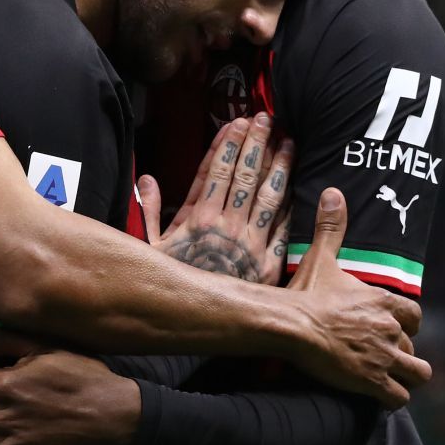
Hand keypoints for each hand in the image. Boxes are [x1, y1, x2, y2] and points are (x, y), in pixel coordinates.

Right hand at [144, 115, 292, 284]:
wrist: (198, 325)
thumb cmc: (172, 285)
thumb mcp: (149, 249)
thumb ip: (147, 212)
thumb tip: (146, 180)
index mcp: (198, 218)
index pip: (217, 171)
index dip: (229, 144)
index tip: (238, 123)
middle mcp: (227, 226)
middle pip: (246, 176)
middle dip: (257, 143)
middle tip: (268, 119)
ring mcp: (251, 243)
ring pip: (270, 195)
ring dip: (280, 165)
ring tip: (289, 141)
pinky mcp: (269, 262)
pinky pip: (284, 226)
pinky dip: (291, 203)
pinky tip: (297, 183)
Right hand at [283, 189, 430, 407]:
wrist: (292, 325)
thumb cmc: (306, 293)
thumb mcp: (321, 258)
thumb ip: (331, 228)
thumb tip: (334, 193)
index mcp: (383, 302)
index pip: (415, 316)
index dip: (407, 324)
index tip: (394, 328)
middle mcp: (391, 329)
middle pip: (414, 346)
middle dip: (401, 353)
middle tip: (379, 355)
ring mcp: (385, 357)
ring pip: (418, 373)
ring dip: (406, 377)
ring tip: (388, 379)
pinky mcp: (373, 380)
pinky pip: (399, 397)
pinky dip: (391, 398)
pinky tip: (377, 396)